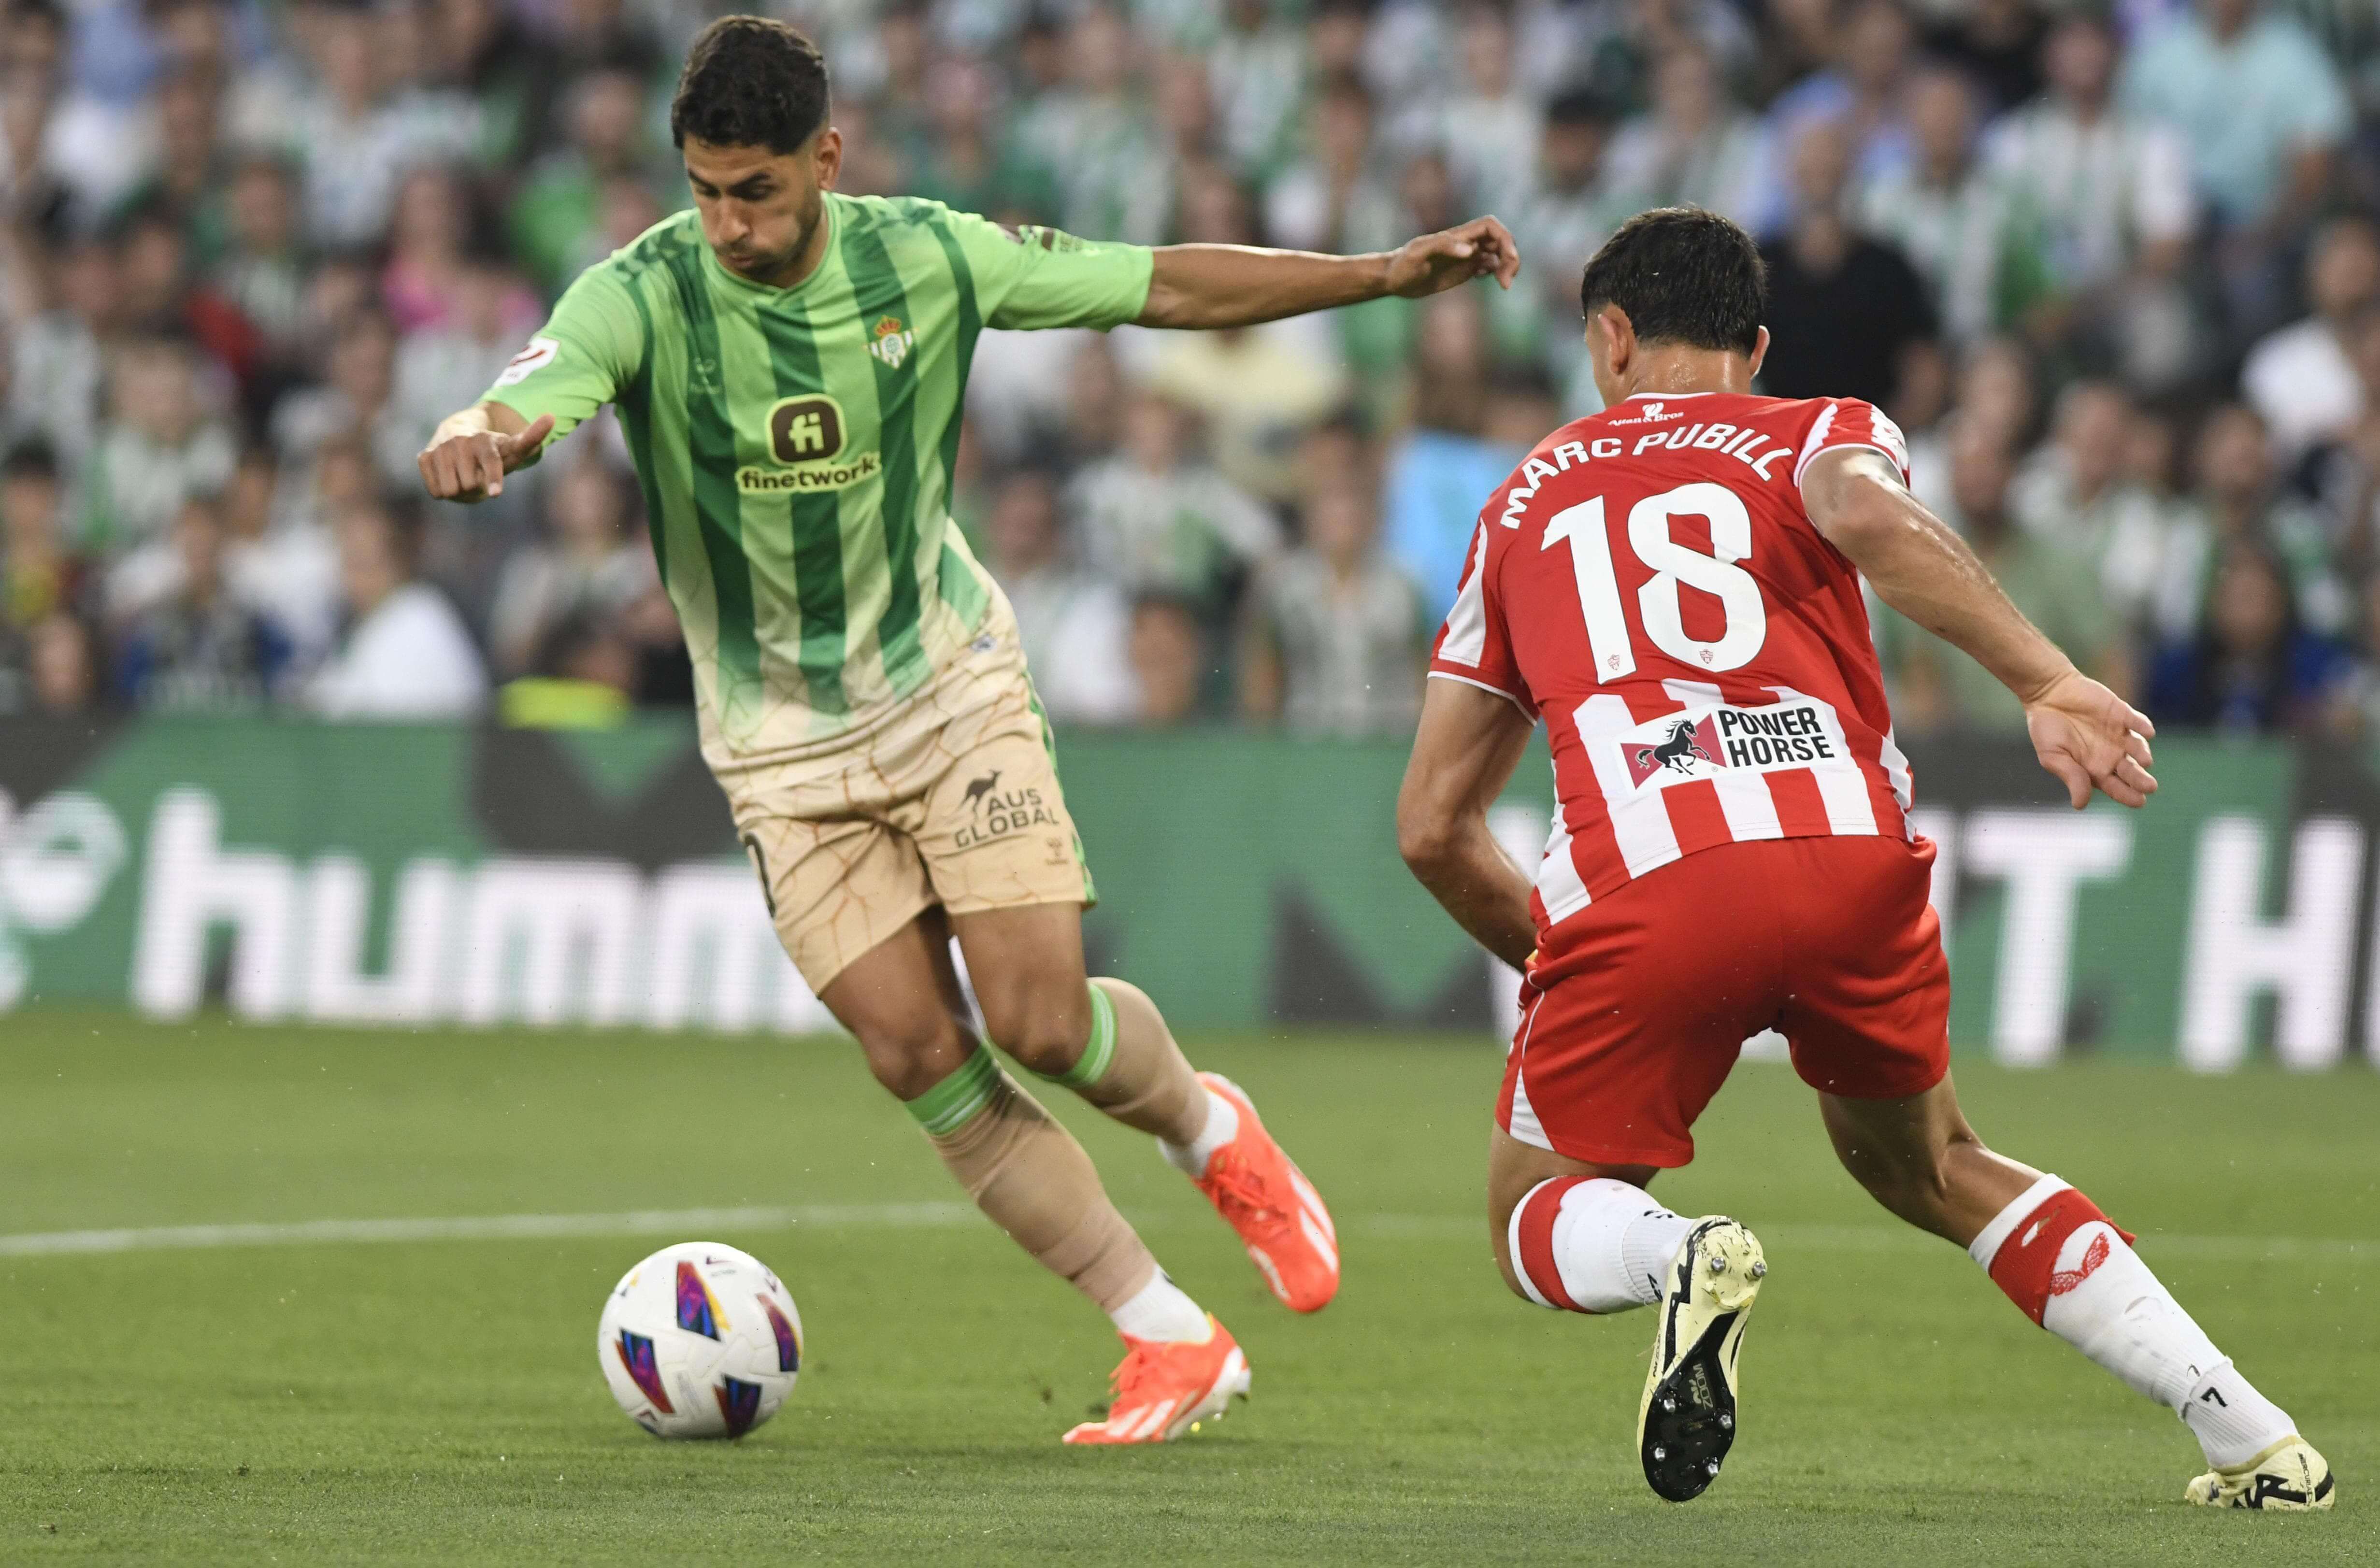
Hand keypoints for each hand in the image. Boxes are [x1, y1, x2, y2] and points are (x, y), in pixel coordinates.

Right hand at [418, 412, 553, 501]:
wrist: (458, 434)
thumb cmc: (493, 448)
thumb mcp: (514, 446)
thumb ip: (533, 436)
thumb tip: (551, 416)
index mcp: (484, 440)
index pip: (490, 461)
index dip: (493, 478)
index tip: (496, 493)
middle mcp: (460, 442)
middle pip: (470, 484)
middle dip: (476, 487)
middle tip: (478, 475)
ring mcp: (439, 449)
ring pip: (450, 490)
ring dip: (459, 491)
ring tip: (464, 477)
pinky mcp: (424, 457)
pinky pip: (435, 491)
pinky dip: (443, 490)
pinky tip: (449, 476)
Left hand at [1383, 216, 1519, 297]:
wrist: (1394, 279)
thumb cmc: (1403, 265)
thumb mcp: (1418, 253)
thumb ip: (1443, 246)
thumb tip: (1471, 250)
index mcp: (1459, 236)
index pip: (1491, 226)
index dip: (1504, 238)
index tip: (1507, 259)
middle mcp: (1466, 244)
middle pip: (1500, 241)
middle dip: (1510, 257)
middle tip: (1506, 281)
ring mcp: (1466, 257)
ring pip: (1498, 254)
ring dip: (1506, 267)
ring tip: (1503, 285)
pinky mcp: (1464, 270)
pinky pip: (1489, 266)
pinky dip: (1495, 272)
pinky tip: (1485, 280)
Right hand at [2024, 671, 2156, 808]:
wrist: (2047, 693)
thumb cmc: (2046, 728)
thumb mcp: (2053, 757)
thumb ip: (2071, 777)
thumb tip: (2080, 805)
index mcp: (2094, 769)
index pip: (2116, 787)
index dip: (2129, 795)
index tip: (2139, 801)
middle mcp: (2111, 754)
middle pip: (2132, 771)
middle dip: (2142, 780)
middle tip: (2149, 786)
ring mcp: (2118, 733)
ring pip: (2138, 747)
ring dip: (2142, 753)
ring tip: (2144, 761)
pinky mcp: (2121, 713)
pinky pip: (2137, 721)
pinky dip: (2143, 726)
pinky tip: (2147, 732)